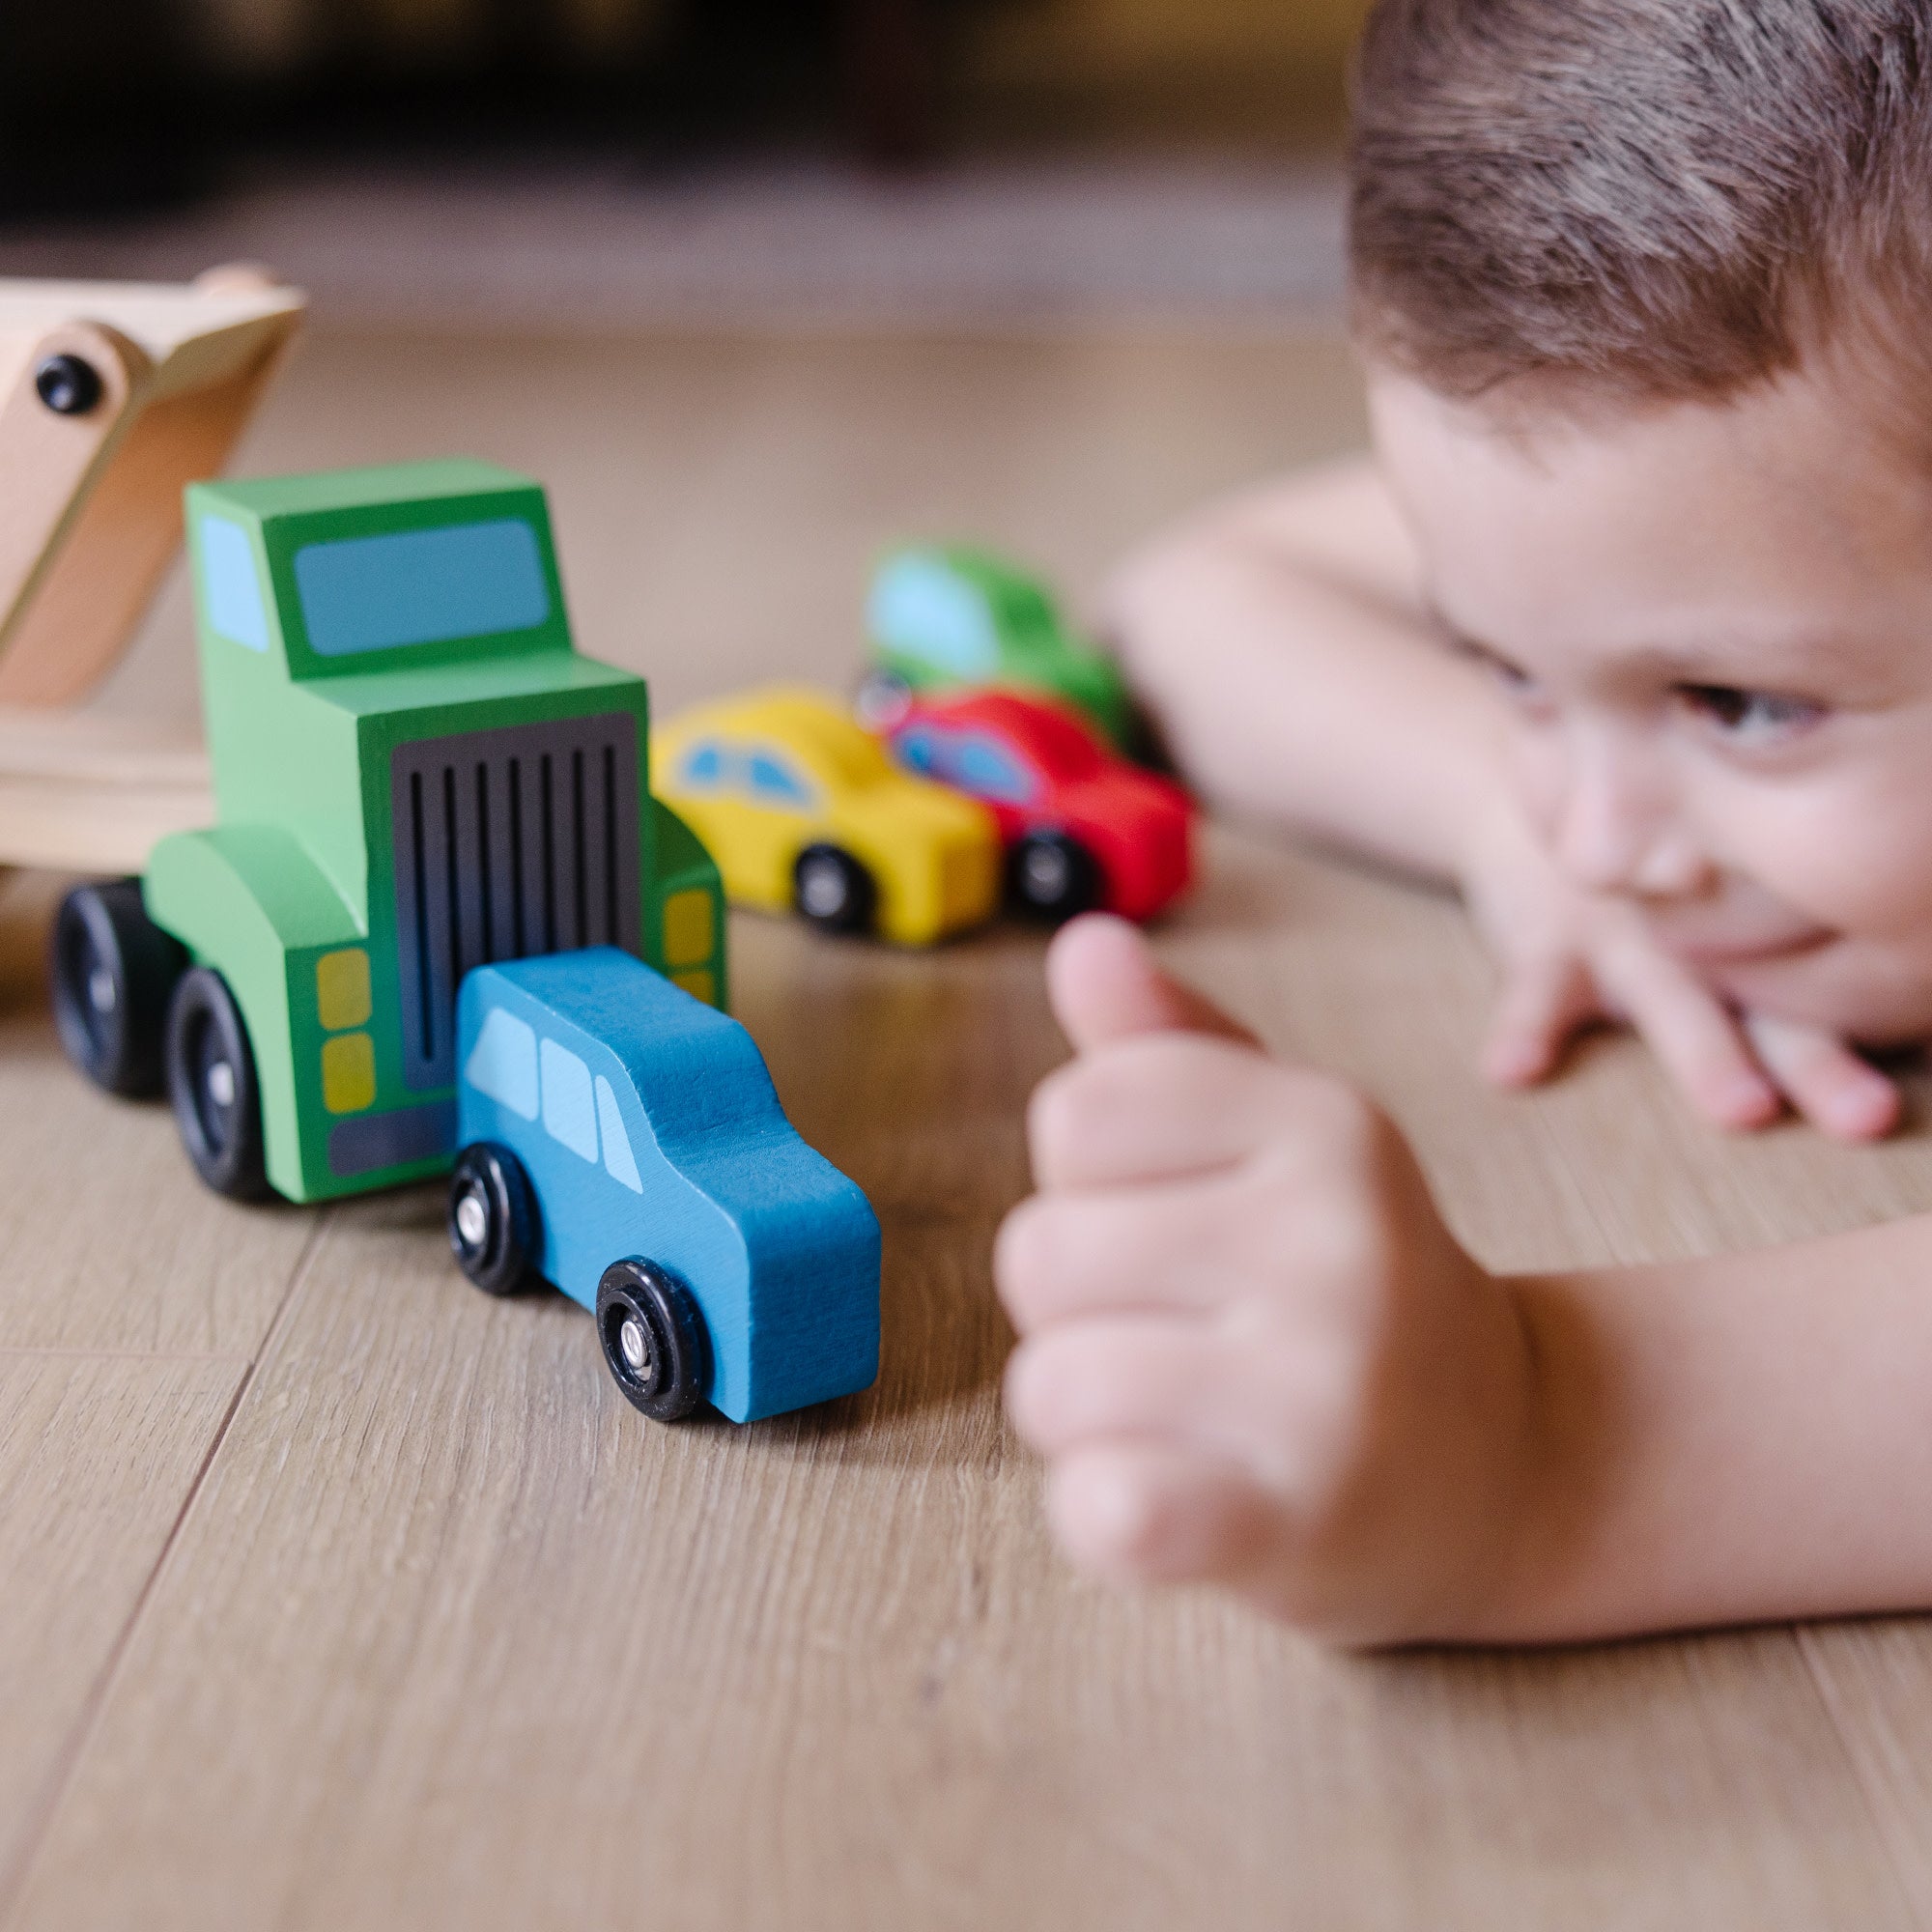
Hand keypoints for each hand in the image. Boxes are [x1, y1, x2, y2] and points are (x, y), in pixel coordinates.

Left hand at [996, 916, 1538, 1643]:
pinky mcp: (1296, 1523)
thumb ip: (1168, 1047)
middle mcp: (1336, 1240)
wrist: (1509, 1468)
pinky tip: (1176, 1504)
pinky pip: (1103, 1509)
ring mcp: (1325, 1389)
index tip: (1178, 1222)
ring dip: (1089, 1418)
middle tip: (1188, 1337)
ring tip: (1193, 1418)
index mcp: (1326, 1124)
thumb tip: (1081, 940)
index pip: (1077, 1116)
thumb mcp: (1285, 1143)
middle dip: (1079, 1307)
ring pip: (1051, 1384)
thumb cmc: (1348, 1281)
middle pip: (1040, 1252)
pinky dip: (1106, 1517)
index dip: (1092, 1183)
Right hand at [1461, 805, 1899, 1140]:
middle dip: (1820, 1065)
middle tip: (1868, 1117)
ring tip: (1743, 1111)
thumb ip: (1791, 963)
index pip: (1829, 1000)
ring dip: (1709, 1054)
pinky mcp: (1546, 939)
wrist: (1527, 809)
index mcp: (1761, 946)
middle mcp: (1708, 943)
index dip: (1870, 1048)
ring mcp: (1627, 937)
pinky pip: (1534, 989)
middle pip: (1777, 1010)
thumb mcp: (1720, 906)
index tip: (1897, 1106)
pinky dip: (1524, 1028)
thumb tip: (1894, 1033)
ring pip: (1673, 1000)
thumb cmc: (1646, 884)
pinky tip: (1513, 1070)